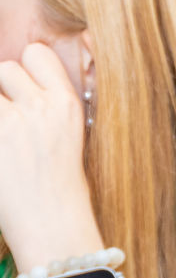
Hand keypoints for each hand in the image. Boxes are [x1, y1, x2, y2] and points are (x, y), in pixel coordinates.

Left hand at [0, 44, 102, 271]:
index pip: (36, 54)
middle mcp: (41, 108)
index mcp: (67, 103)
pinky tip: (3, 150)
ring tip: (6, 134)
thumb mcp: (68, 134)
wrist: (52, 224)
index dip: (24, 69)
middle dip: (2, 89)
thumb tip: (15, 80)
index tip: (20, 90)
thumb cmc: (59, 184)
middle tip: (9, 118)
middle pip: (6, 68)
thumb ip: (47, 105)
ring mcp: (11, 125)